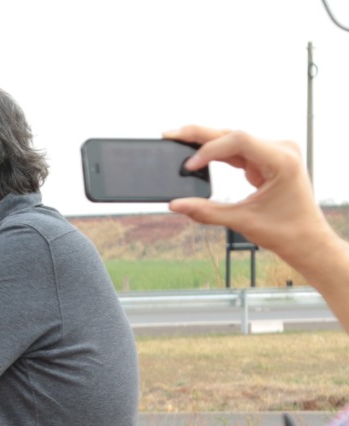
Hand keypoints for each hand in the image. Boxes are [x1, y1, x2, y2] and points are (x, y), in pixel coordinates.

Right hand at [163, 126, 337, 261]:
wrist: (307, 239)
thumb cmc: (285, 231)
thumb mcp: (242, 221)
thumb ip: (206, 212)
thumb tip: (175, 205)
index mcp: (281, 160)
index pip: (239, 141)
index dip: (209, 150)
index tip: (188, 167)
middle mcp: (280, 149)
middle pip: (233, 134)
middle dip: (200, 135)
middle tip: (170, 135)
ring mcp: (274, 152)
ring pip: (233, 140)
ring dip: (206, 142)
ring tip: (179, 141)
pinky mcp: (267, 159)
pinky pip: (238, 150)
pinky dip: (217, 153)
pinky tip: (197, 154)